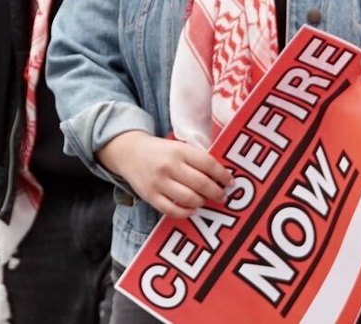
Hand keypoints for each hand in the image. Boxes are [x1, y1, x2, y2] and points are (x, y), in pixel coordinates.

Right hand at [97, 131, 230, 218]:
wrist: (129, 152)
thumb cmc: (161, 152)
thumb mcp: (178, 147)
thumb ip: (196, 158)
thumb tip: (221, 177)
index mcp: (179, 150)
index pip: (208, 164)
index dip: (223, 175)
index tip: (230, 182)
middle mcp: (170, 166)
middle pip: (201, 184)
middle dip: (217, 192)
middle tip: (222, 196)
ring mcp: (159, 182)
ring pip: (189, 199)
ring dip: (202, 202)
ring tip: (205, 201)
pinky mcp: (150, 196)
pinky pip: (172, 210)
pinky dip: (186, 213)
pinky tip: (192, 209)